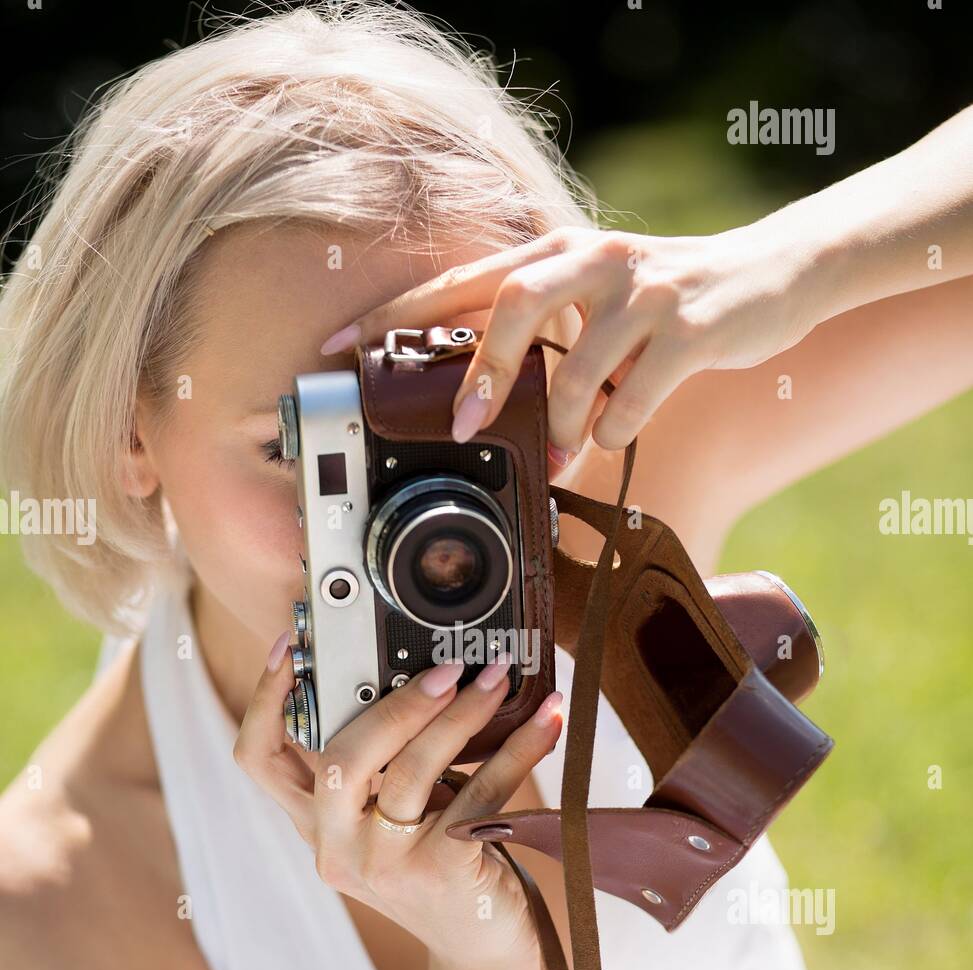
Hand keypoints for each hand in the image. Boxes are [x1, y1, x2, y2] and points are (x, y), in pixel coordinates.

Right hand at [232, 636, 564, 969]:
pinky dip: (518, 750)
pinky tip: (548, 722)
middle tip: (446, 667)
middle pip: (340, 757)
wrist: (482, 951)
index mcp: (316, 825)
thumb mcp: (392, 818)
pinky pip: (480, 794)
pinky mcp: (440, 874)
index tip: (291, 643)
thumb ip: (381, 766)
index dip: (265, 698)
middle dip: (396, 702)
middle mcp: (336, 849)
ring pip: (412, 770)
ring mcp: (384, 866)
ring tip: (498, 678)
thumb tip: (412, 673)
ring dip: (463, 714)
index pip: (259, 759)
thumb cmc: (440, 867)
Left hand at [320, 223, 820, 468]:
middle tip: (466, 427)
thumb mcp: (598, 294)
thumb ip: (545, 326)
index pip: (465, 278)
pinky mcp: (691, 327)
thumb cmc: (668, 297)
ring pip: (577, 371)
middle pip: (515, 308)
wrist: (773, 271)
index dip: (401, 313)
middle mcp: (595, 258)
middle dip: (484, 376)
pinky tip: (616, 437)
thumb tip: (480, 393)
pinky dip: (615, 432)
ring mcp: (644, 292)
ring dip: (562, 427)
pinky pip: (634, 399)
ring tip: (563, 453)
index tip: (345, 348)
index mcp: (559, 250)